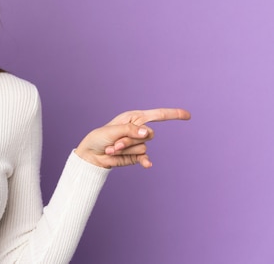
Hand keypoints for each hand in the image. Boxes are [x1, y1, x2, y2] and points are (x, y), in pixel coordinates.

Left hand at [75, 108, 190, 168]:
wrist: (91, 154)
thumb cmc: (99, 137)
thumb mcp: (113, 130)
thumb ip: (131, 130)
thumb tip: (148, 132)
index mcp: (133, 118)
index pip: (157, 115)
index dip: (173, 114)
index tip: (188, 115)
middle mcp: (138, 129)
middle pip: (147, 135)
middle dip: (130, 140)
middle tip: (114, 143)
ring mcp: (138, 143)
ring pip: (142, 147)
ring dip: (126, 149)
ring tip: (112, 149)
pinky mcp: (136, 156)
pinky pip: (145, 157)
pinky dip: (144, 161)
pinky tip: (147, 164)